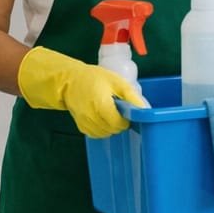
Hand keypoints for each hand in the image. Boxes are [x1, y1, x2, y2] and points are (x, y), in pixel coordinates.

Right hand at [16, 46, 145, 137]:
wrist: (69, 81)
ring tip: (109, 112)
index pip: (119, 124)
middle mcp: (91, 118)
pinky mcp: (81, 126)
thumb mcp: (117, 82)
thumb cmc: (94, 78)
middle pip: (113, 130)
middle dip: (119, 123)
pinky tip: (102, 117)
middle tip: (119, 110)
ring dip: (111, 126)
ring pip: (105, 134)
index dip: (126, 119)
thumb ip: (131, 96)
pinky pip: (96, 133)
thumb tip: (144, 109)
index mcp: (101, 106)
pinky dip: (102, 128)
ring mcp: (85, 123)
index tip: (127, 111)